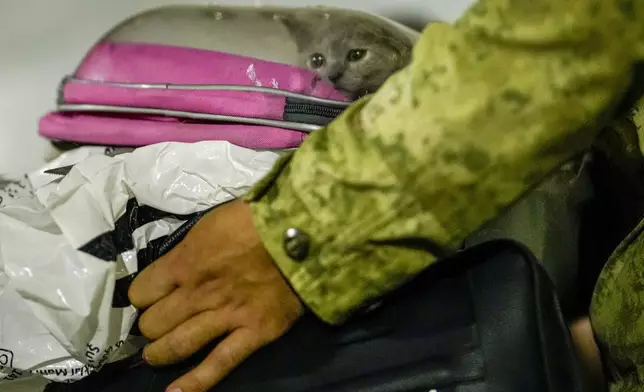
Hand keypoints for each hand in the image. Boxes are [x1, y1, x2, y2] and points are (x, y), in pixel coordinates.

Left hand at [128, 199, 303, 391]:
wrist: (302, 229)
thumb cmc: (256, 218)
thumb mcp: (211, 223)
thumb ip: (189, 248)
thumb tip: (177, 262)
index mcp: (185, 262)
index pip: (140, 292)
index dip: (142, 297)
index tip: (150, 297)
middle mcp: (197, 293)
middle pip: (153, 323)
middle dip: (151, 325)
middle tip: (158, 322)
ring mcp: (225, 316)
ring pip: (176, 346)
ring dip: (160, 353)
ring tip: (156, 355)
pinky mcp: (253, 332)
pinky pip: (219, 364)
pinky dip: (195, 383)